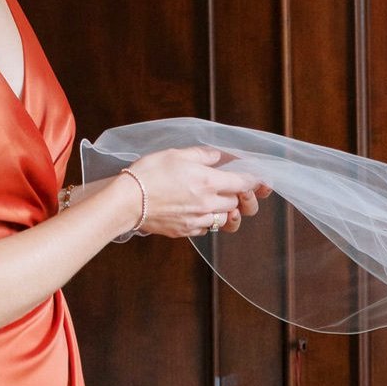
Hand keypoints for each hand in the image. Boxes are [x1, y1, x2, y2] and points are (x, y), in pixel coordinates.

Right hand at [121, 146, 268, 241]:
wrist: (127, 201)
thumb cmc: (149, 173)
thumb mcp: (176, 154)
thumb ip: (202, 155)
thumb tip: (218, 156)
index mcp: (208, 182)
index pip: (243, 183)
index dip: (254, 181)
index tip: (259, 180)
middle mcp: (207, 203)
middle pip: (236, 203)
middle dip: (237, 196)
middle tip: (230, 188)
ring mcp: (197, 220)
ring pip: (224, 220)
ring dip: (224, 211)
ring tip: (212, 202)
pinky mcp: (185, 231)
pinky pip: (206, 229)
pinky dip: (207, 221)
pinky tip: (196, 212)